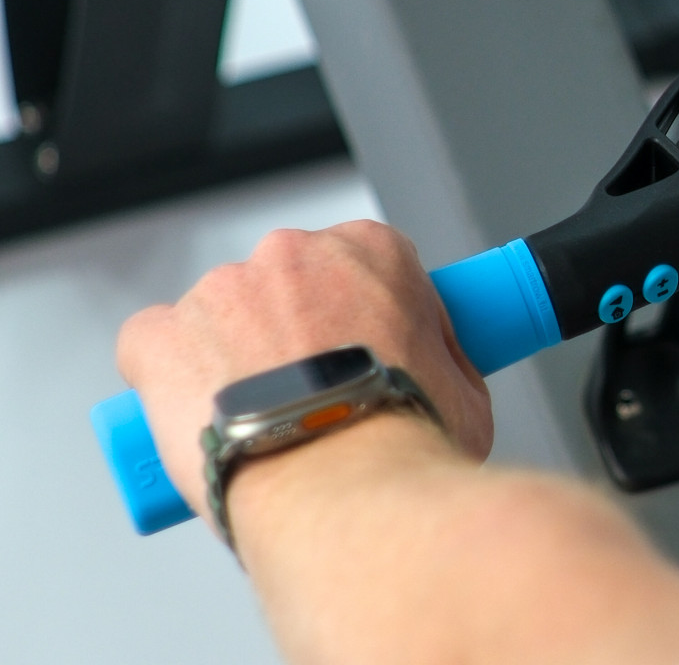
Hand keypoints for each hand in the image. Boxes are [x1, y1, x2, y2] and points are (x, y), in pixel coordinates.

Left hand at [116, 220, 493, 527]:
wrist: (344, 489)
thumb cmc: (404, 441)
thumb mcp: (468, 392)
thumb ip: (447, 361)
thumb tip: (440, 371)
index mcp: (374, 248)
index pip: (360, 264)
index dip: (356, 313)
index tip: (354, 349)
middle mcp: (296, 253)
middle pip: (286, 284)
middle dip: (293, 333)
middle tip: (308, 396)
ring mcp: (224, 291)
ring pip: (221, 314)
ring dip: (233, 356)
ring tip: (256, 425)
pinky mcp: (165, 337)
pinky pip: (150, 341)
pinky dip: (164, 374)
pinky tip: (190, 413)